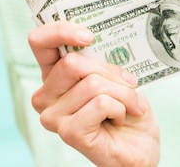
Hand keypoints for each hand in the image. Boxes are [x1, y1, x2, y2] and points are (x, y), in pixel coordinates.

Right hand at [28, 21, 160, 166]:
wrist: (140, 149)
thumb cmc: (128, 111)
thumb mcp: (116, 76)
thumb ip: (101, 58)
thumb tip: (97, 37)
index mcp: (55, 76)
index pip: (40, 42)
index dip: (60, 31)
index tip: (88, 35)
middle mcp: (46, 96)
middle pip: (73, 62)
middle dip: (111, 70)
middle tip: (129, 82)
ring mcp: (53, 117)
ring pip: (92, 83)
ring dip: (123, 93)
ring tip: (129, 106)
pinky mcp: (69, 133)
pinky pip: (101, 103)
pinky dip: (122, 108)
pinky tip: (120, 119)